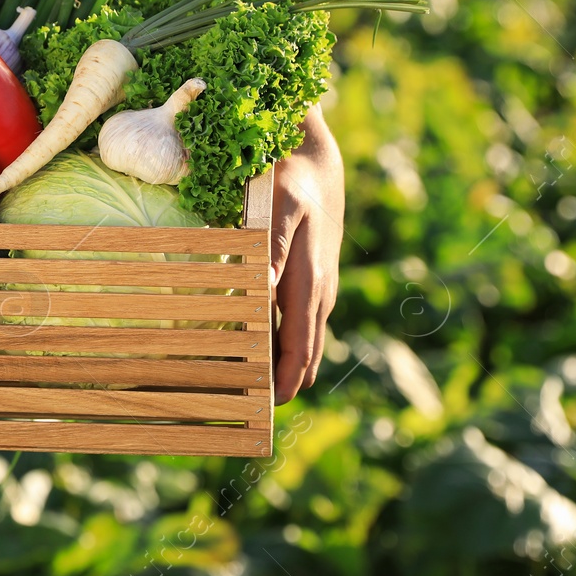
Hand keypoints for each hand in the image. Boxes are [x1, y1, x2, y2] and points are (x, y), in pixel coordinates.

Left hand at [270, 104, 344, 403]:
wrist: (315, 158)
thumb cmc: (289, 180)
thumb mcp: (277, 206)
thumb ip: (269, 247)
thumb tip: (263, 289)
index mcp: (309, 281)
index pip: (299, 346)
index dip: (286, 380)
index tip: (267, 410)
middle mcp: (318, 291)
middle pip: (305, 352)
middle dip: (285, 384)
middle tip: (255, 417)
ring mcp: (319, 286)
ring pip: (306, 339)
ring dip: (289, 368)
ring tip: (261, 397)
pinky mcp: (314, 277)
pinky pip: (304, 321)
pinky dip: (291, 344)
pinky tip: (271, 354)